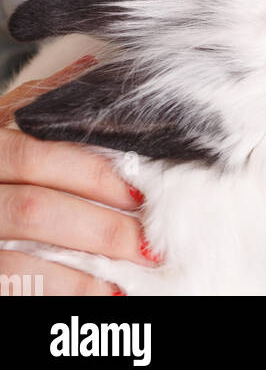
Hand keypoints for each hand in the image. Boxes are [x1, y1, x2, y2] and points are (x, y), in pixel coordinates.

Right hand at [0, 57, 155, 294]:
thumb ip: (35, 102)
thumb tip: (92, 68)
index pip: (36, 155)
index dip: (91, 174)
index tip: (141, 191)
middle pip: (34, 209)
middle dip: (98, 229)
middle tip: (147, 244)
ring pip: (18, 262)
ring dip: (78, 278)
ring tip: (125, 282)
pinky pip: (9, 289)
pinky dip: (53, 297)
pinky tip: (91, 300)